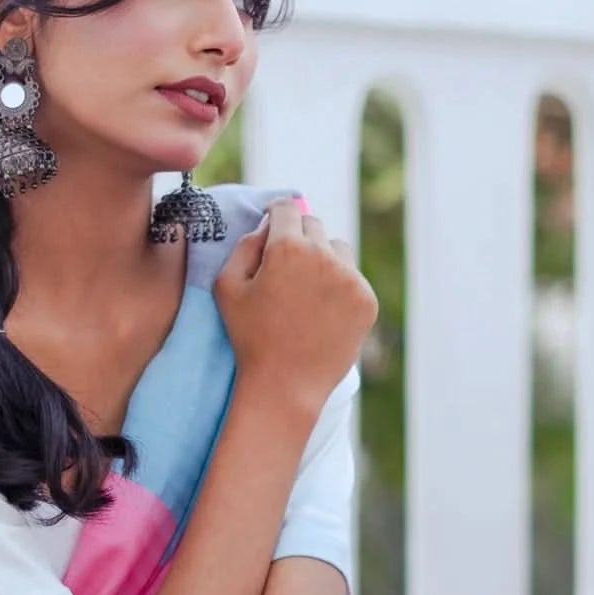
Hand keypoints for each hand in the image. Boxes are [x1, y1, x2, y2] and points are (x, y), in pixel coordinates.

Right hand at [213, 195, 378, 415]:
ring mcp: (350, 278)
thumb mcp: (227, 287)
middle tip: (286, 266)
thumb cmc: (250, 338)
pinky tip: (321, 311)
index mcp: (287, 246)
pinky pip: (353, 278)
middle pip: (313, 225)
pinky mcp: (366, 300)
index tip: (274, 223)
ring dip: (323, 258)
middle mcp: (323, 255)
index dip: (277, 213)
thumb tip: (266, 227)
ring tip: (305, 290)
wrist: (286, 386)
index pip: (286, 208)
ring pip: (338, 248)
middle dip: (298, 237)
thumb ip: (243, 247)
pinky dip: (339, 286)